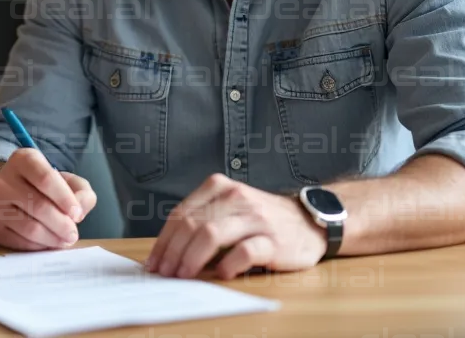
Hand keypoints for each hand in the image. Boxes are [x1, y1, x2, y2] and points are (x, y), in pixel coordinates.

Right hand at [0, 148, 96, 249]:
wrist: (14, 191)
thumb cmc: (45, 186)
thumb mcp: (68, 180)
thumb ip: (81, 191)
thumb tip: (78, 211)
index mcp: (24, 159)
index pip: (46, 178)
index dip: (65, 199)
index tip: (77, 214)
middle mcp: (3, 179)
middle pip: (38, 206)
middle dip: (61, 224)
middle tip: (73, 234)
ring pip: (29, 227)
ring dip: (52, 238)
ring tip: (64, 240)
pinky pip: (19, 241)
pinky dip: (38, 246)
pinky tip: (48, 242)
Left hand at [146, 174, 326, 278]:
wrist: (309, 222)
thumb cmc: (262, 220)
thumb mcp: (230, 208)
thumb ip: (203, 220)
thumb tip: (168, 252)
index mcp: (219, 187)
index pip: (181, 213)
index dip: (164, 240)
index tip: (154, 261)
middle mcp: (236, 197)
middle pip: (192, 224)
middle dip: (172, 252)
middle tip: (164, 273)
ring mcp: (255, 217)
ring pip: (211, 234)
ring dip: (191, 259)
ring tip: (183, 276)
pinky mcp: (272, 240)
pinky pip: (244, 252)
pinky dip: (228, 265)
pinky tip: (221, 274)